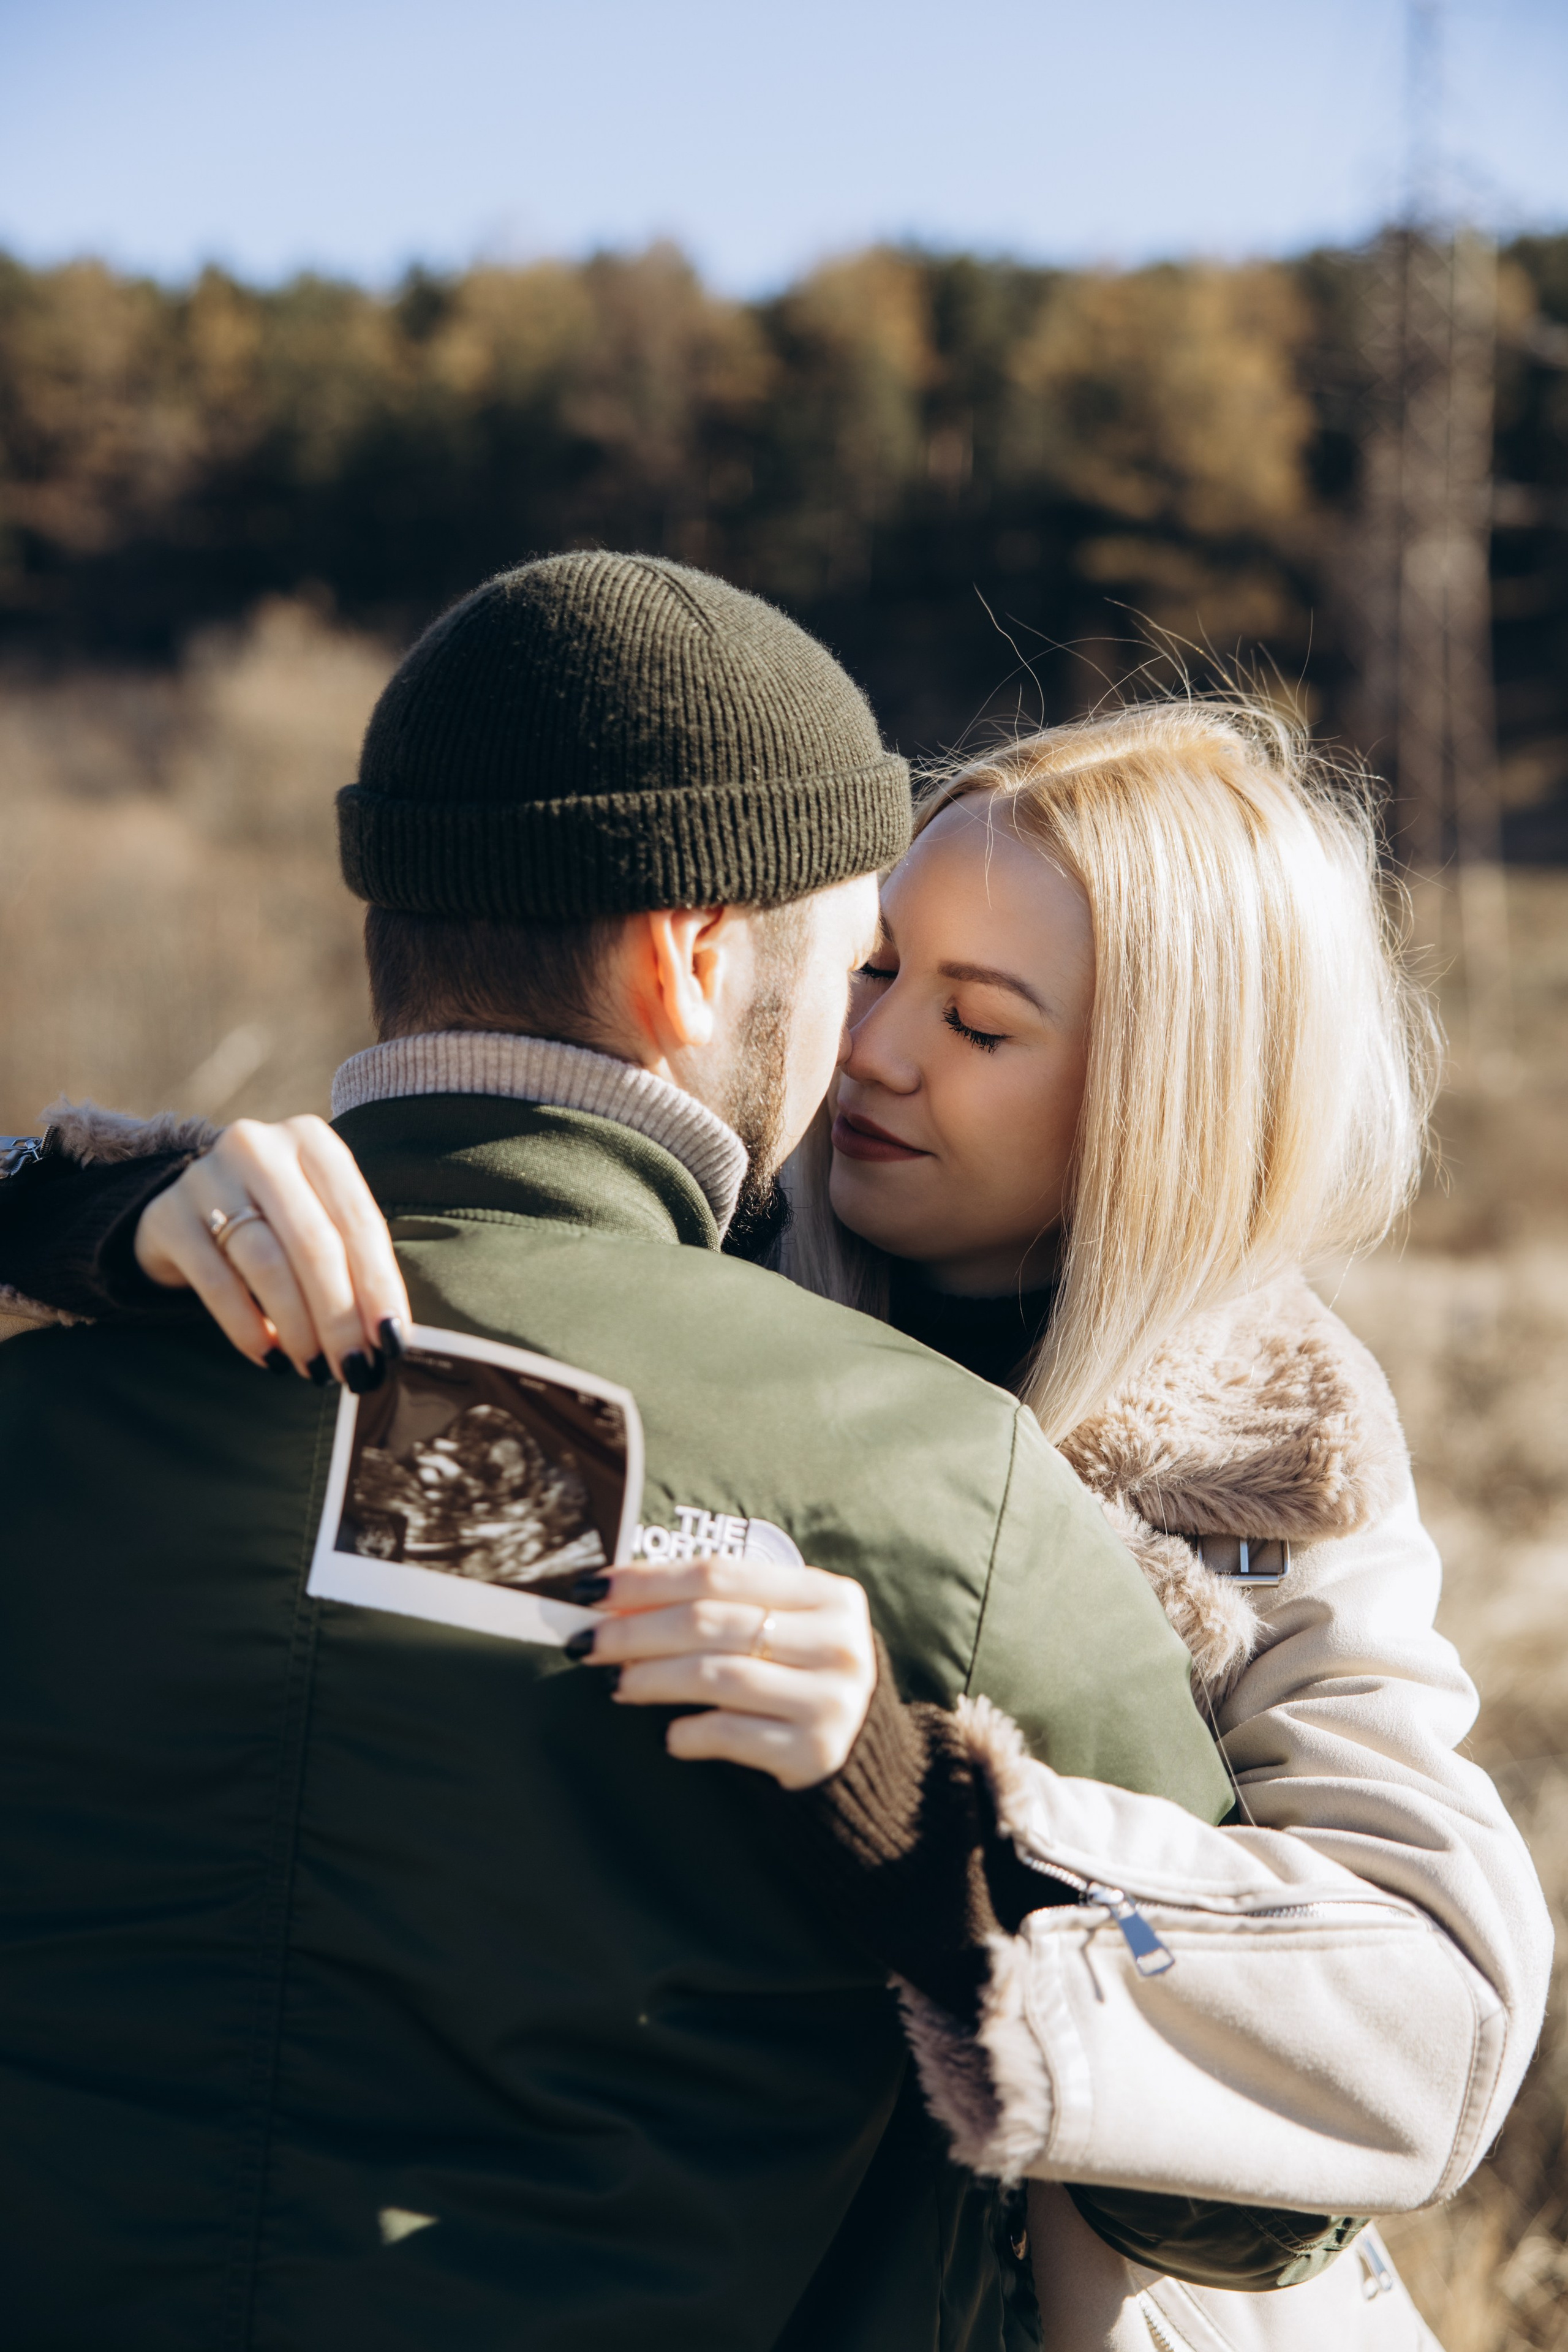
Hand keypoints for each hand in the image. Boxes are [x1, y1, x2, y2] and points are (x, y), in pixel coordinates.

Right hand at [134, 1116, 410, 1385]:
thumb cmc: (274, 1218)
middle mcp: (260, 1148)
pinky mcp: (168, 1216)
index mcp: (312, 1142)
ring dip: (298, 1327)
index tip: (393, 1340)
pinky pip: (217, 1283)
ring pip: (267, 1265)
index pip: (358, 1221)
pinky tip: (269, 1356)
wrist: (185, 1205)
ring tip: (316, 1368)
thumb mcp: (317, 1215)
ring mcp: (208, 1178)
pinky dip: (248, 1328)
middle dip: (340, 1316)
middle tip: (356, 1368)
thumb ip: (352, 1259)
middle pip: (314, 1244)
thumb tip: (387, 1334)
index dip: (379, 1285)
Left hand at [571, 1554, 877, 1789]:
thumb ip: (717, 1608)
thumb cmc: (799, 1678)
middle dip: (636, 1630)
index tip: (595, 1589)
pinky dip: (691, 1732)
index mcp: (828, 1593)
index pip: (720, 1574)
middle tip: (587, 1642)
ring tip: (616, 1685)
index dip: (649, 1580)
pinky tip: (670, 1735)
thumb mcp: (778, 1629)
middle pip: (712, 1622)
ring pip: (717, 1675)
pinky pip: (734, 1734)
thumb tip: (615, 1600)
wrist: (864, 1757)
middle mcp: (837, 1641)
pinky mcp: (818, 1751)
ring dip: (653, 1678)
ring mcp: (832, 1698)